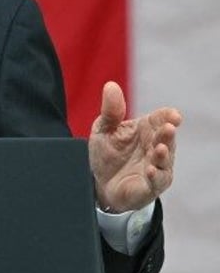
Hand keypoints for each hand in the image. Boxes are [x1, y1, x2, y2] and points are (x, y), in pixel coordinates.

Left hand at [88, 81, 180, 212]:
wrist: (99, 182)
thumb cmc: (107, 152)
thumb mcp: (104, 128)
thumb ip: (110, 110)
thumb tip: (110, 85)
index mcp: (146, 129)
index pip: (161, 119)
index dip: (168, 116)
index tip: (172, 115)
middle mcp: (154, 147)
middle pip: (165, 138)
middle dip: (167, 133)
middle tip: (168, 127)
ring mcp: (155, 167)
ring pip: (165, 160)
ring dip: (164, 154)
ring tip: (160, 147)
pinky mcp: (150, 186)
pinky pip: (156, 182)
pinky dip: (155, 176)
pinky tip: (151, 170)